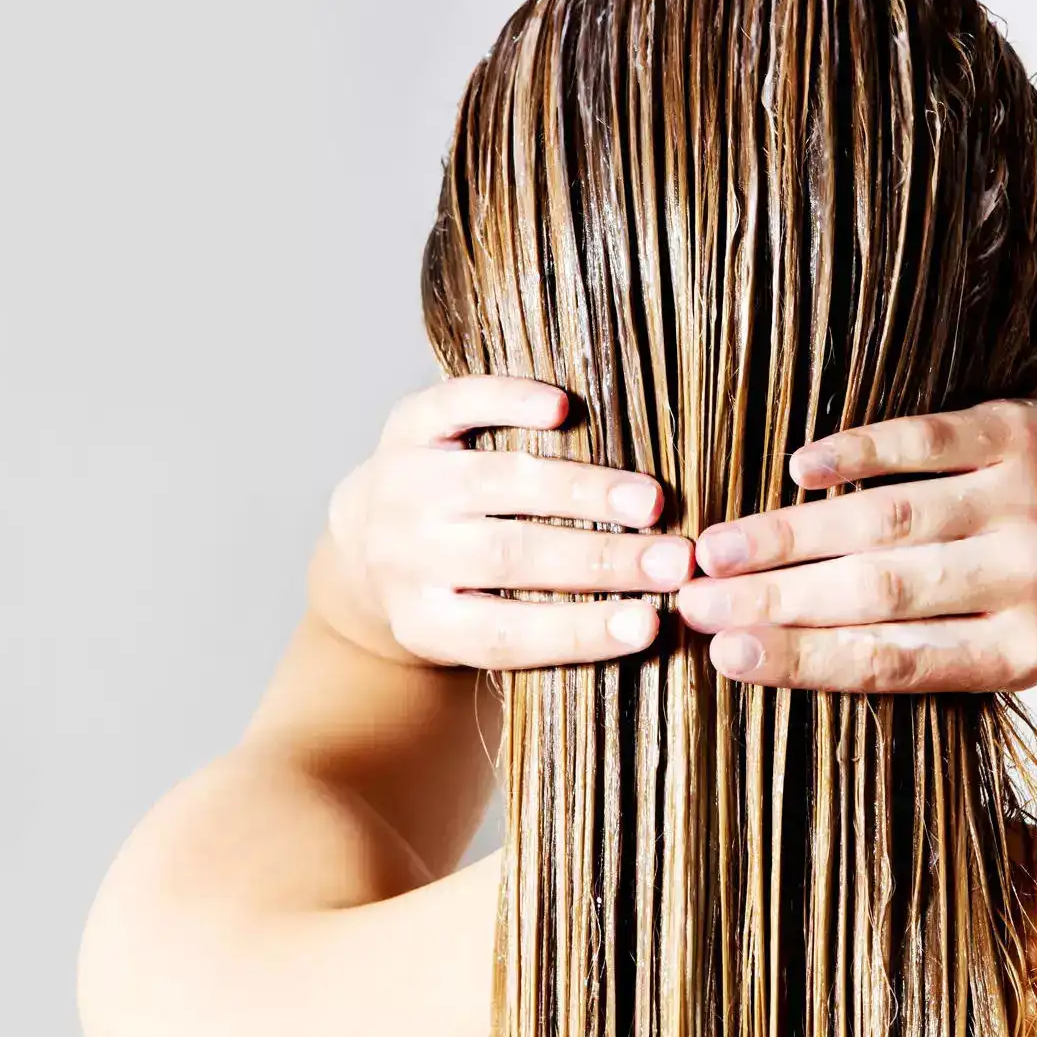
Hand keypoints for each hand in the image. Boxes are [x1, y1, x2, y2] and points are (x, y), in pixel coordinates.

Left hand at [319, 376, 693, 667]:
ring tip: (649, 501)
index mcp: (424, 621)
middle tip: (675, 562)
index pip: (507, 634)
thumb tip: (652, 624)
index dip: (580, 632)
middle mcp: (406, 555)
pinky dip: (508, 402)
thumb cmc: (453, 596)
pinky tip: (564, 408)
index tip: (651, 625)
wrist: (362, 545)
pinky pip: (456, 406)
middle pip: (511, 557)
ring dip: (581, 491)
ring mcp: (404, 485)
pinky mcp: (407, 425)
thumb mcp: (476, 632)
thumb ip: (545, 628)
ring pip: (498, 482)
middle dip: (601, 560)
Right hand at [676, 399, 1036, 691]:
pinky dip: (857, 453)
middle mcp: (1026, 578)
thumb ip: (925, 654)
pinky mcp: (1017, 432)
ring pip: (889, 519)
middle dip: (774, 599)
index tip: (725, 657)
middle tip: (690, 601)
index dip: (805, 660)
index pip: (894, 662)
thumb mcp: (1017, 647)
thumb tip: (786, 657)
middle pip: (879, 592)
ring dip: (793, 533)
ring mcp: (1022, 500)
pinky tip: (798, 470)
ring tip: (716, 547)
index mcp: (1021, 651)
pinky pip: (926, 441)